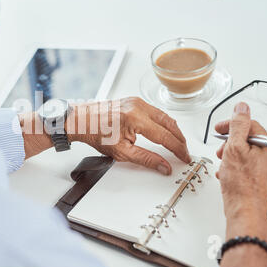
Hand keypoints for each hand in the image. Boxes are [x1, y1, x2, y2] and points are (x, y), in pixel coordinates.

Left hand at [66, 97, 190, 174]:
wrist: (82, 121)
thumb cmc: (96, 134)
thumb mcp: (121, 152)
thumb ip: (146, 159)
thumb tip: (163, 166)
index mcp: (135, 118)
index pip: (165, 136)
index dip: (178, 149)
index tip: (185, 157)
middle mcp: (138, 106)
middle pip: (169, 123)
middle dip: (179, 139)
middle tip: (184, 151)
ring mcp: (136, 101)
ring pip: (164, 115)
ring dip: (172, 129)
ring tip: (177, 143)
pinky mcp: (134, 101)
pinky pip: (155, 111)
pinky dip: (163, 122)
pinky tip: (165, 130)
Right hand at [215, 102, 266, 221]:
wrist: (244, 210)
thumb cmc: (241, 184)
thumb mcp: (234, 147)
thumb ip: (238, 125)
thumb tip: (241, 108)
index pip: (250, 125)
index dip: (231, 125)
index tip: (219, 128)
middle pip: (248, 140)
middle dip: (230, 143)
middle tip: (220, 150)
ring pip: (247, 154)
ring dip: (231, 156)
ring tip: (223, 164)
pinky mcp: (262, 181)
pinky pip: (248, 167)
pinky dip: (236, 167)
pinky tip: (227, 174)